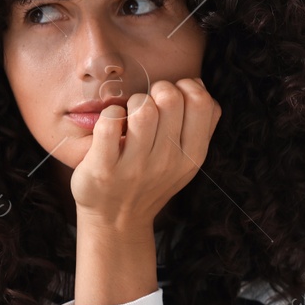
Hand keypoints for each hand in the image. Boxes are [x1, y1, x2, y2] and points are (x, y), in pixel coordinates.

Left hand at [70, 78, 221, 232]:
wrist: (116, 221)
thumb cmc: (149, 180)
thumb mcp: (184, 161)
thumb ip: (198, 125)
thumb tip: (197, 82)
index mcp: (191, 157)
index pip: (201, 102)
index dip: (186, 87)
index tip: (172, 98)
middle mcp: (167, 163)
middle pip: (171, 98)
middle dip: (157, 90)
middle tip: (148, 104)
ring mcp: (135, 167)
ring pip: (142, 108)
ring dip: (133, 102)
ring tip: (130, 116)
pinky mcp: (103, 169)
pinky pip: (110, 122)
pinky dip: (109, 114)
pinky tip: (111, 125)